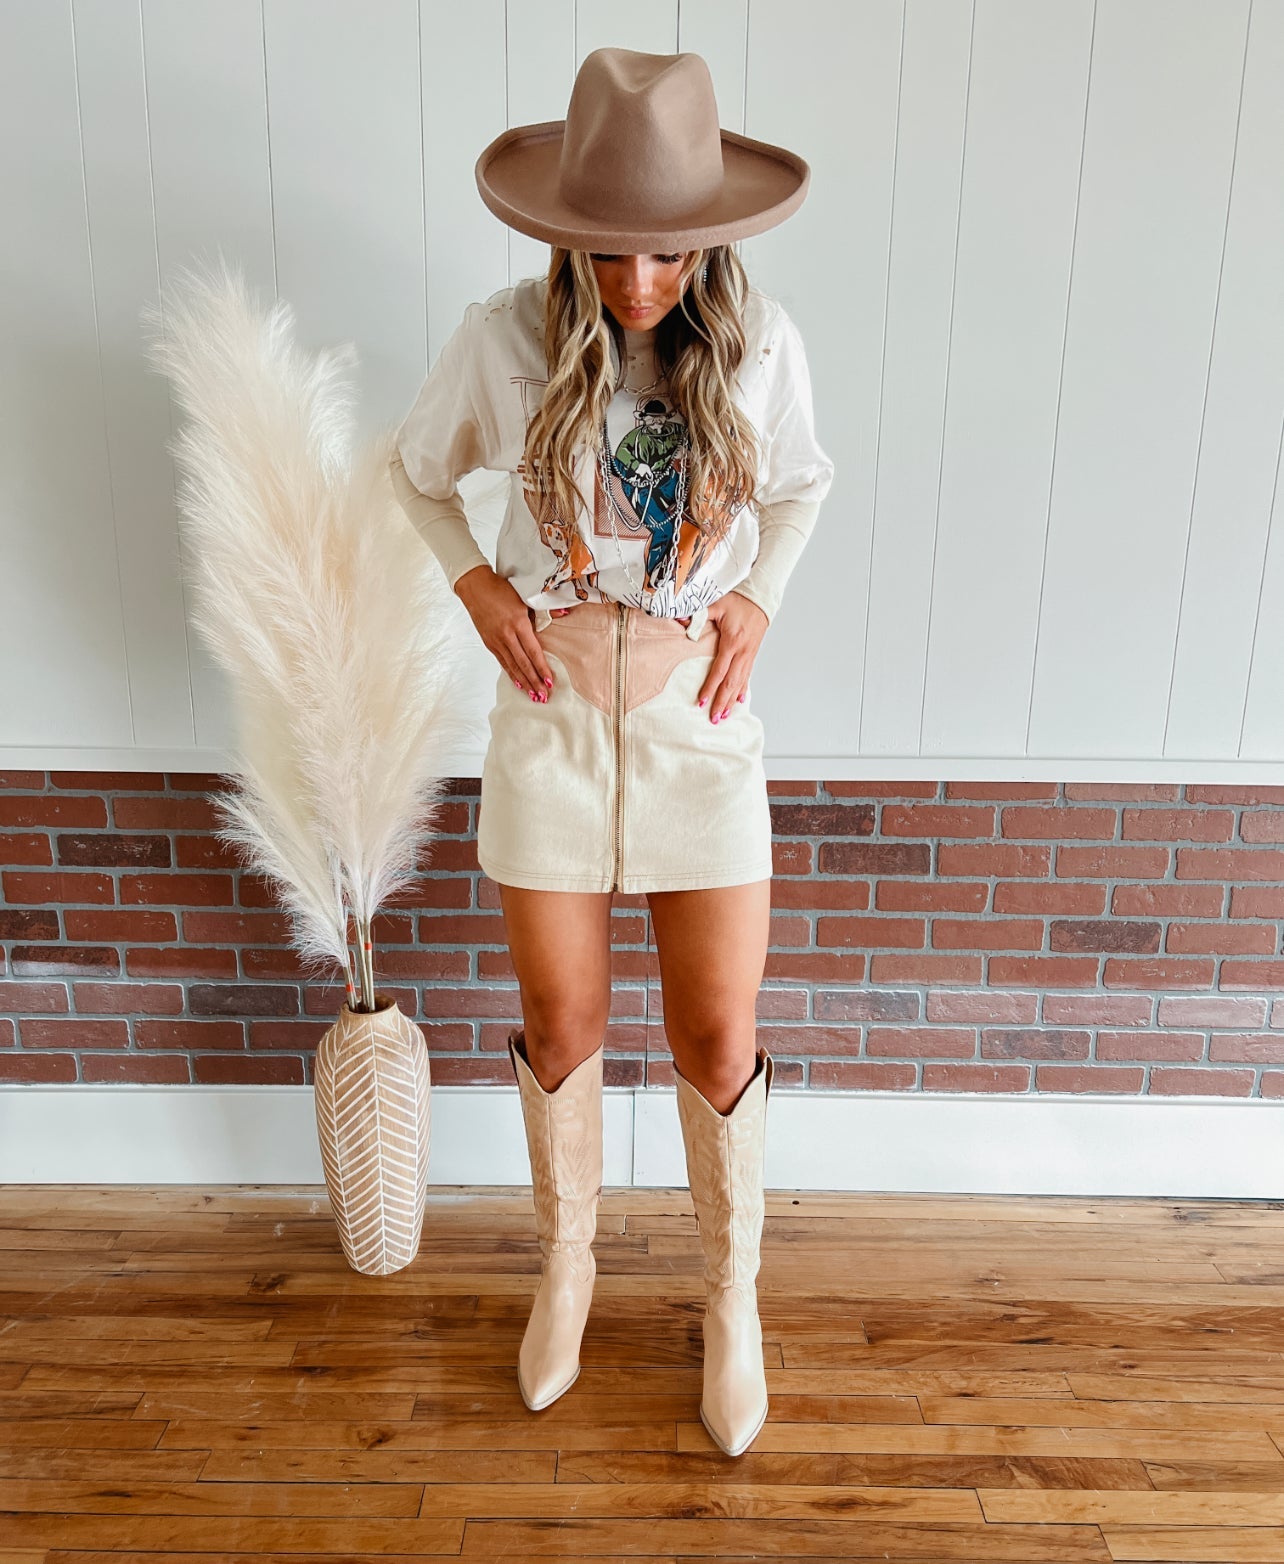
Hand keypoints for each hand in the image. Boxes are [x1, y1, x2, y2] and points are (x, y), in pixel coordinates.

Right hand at [454, 565, 554, 702]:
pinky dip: (511, 674)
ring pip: (512, 666)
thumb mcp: (525, 596)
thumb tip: (564, 616)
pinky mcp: (489, 643)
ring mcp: (496, 641)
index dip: (542, 669)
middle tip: (544, 697)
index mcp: (518, 623)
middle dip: (534, 682)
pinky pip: (502, 662)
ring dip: (524, 682)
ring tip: (533, 696)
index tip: (550, 682)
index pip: (533, 652)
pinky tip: (518, 683)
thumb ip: (545, 610)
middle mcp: (506, 635)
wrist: (475, 587)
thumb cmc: (501, 590)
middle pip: (523, 664)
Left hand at [696, 591, 767, 723]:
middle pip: (731, 683)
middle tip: (714, 718)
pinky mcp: (752, 654)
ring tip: (724, 716)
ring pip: (740, 683)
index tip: (701, 701)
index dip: (710, 687)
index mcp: (732, 642)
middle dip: (721, 702)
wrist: (761, 599)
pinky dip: (742, 690)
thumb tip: (679, 619)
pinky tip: (739, 700)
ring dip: (731, 701)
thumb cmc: (739, 600)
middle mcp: (742, 652)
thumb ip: (699, 614)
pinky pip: (747, 676)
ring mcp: (749, 655)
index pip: (719, 670)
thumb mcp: (717, 604)